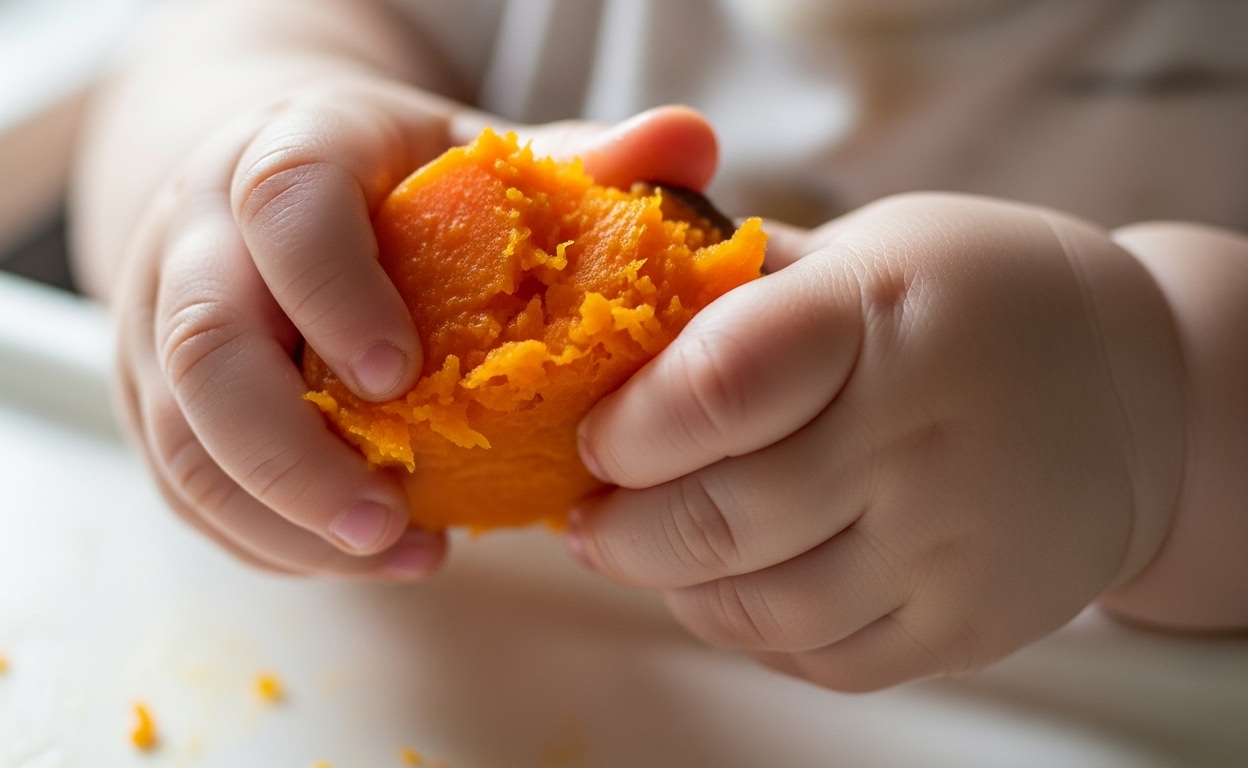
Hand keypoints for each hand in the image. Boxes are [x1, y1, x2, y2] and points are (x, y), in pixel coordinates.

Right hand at [110, 76, 718, 576]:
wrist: (269, 192)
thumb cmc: (392, 183)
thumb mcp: (476, 158)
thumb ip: (576, 160)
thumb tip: (690, 144)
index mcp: (286, 151)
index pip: (282, 205)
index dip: (332, 292)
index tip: (401, 378)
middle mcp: (199, 233)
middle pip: (201, 346)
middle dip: (286, 451)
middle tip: (385, 521)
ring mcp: (160, 322)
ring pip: (177, 438)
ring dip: (278, 516)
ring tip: (391, 554)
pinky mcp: (154, 398)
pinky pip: (185, 488)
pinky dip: (268, 537)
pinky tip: (362, 556)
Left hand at [569, 193, 1185, 689]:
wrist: (1133, 387)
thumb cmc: (972, 299)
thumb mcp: (866, 248)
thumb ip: (742, 283)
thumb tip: (614, 315)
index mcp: (877, 317)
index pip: (718, 386)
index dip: (629, 425)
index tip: (596, 433)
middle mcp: (919, 436)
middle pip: (720, 518)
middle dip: (622, 530)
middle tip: (591, 517)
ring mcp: (950, 542)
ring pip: (760, 609)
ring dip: (676, 588)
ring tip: (649, 553)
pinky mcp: (968, 622)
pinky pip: (822, 659)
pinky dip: (750, 634)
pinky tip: (733, 589)